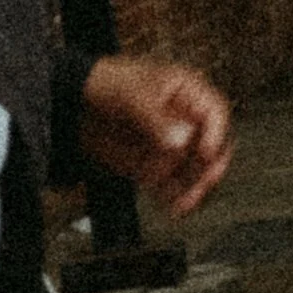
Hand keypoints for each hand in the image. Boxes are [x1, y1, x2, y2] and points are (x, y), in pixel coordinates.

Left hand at [78, 56, 231, 215]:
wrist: (76, 104)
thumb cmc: (108, 84)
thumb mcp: (132, 96)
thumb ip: (156, 119)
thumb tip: (180, 141)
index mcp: (187, 93)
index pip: (214, 113)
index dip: (216, 133)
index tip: (207, 153)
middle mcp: (186, 120)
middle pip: (211, 147)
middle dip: (208, 168)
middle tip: (204, 183)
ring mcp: (172, 145)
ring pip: (196, 171)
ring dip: (193, 189)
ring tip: (183, 203)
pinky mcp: (157, 166)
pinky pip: (174, 185)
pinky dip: (175, 198)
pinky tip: (173, 208)